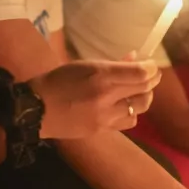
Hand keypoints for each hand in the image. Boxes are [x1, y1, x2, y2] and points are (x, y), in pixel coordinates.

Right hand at [30, 59, 161, 138]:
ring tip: (138, 91)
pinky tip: (124, 106)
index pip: (141, 74)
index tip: (151, 64)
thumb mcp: (85, 65)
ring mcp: (105, 117)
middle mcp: (106, 98)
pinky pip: (127, 121)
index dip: (152, 68)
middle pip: (144, 90)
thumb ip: (112, 64)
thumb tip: (134, 58)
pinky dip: (131, 112)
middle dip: (152, 81)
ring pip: (140, 108)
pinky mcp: (102, 130)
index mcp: (101, 77)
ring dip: (143, 98)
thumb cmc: (58, 80)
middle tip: (151, 75)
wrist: (36, 109)